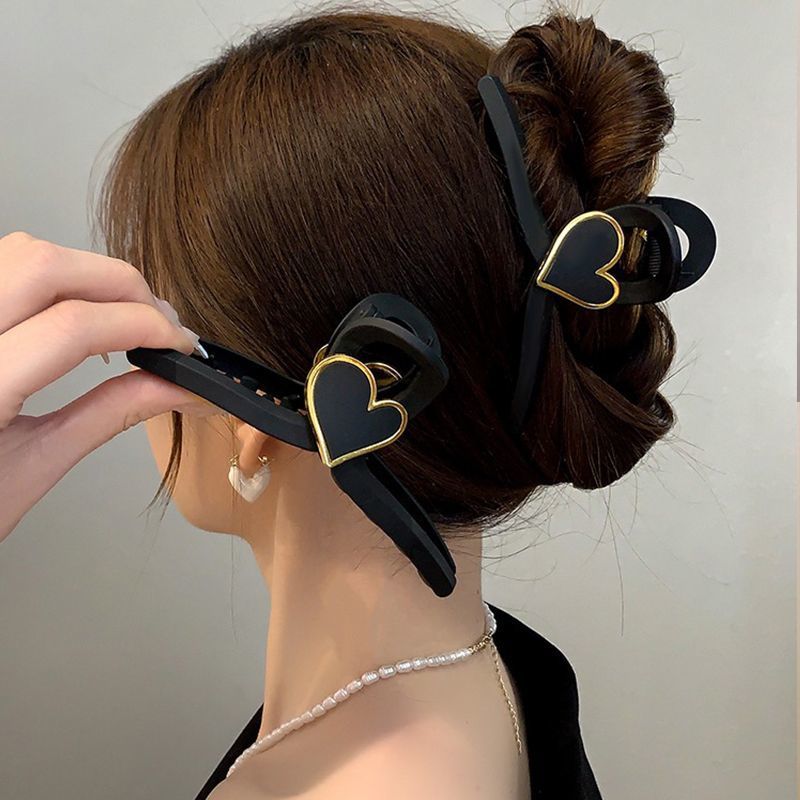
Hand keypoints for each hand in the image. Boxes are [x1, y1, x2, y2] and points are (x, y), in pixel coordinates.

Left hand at [0, 231, 211, 541]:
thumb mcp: (33, 468)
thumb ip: (110, 415)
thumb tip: (175, 387)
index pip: (74, 326)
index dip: (144, 325)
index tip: (181, 346)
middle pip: (47, 265)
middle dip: (123, 285)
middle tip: (162, 324)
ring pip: (22, 253)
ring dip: (88, 274)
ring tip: (124, 316)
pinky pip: (4, 265)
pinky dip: (54, 278)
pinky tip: (77, 311)